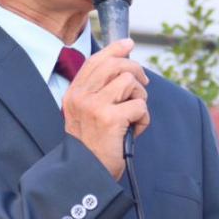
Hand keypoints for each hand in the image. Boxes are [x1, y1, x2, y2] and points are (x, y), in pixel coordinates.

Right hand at [62, 39, 149, 179]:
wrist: (89, 174)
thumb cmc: (94, 147)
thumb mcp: (88, 115)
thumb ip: (99, 92)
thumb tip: (124, 66)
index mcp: (74, 94)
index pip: (95, 61)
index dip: (114, 50)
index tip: (128, 44)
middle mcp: (81, 97)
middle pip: (115, 65)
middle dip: (136, 71)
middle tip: (143, 85)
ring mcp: (94, 106)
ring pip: (130, 82)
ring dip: (140, 98)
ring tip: (134, 116)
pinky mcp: (110, 118)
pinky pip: (140, 105)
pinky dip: (143, 119)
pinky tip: (134, 131)